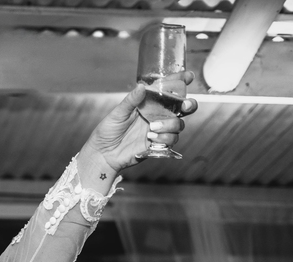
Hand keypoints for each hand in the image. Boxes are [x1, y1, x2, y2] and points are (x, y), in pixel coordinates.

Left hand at [83, 72, 198, 171]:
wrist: (103, 154)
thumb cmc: (107, 131)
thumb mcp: (117, 113)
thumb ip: (131, 101)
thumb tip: (142, 86)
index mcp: (148, 104)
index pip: (168, 91)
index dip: (180, 82)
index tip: (188, 76)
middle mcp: (157, 116)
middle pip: (182, 108)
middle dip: (189, 104)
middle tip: (185, 106)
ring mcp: (159, 130)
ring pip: (179, 124)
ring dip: (171, 125)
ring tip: (152, 128)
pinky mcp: (158, 145)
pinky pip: (172, 140)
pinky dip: (165, 138)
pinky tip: (151, 138)